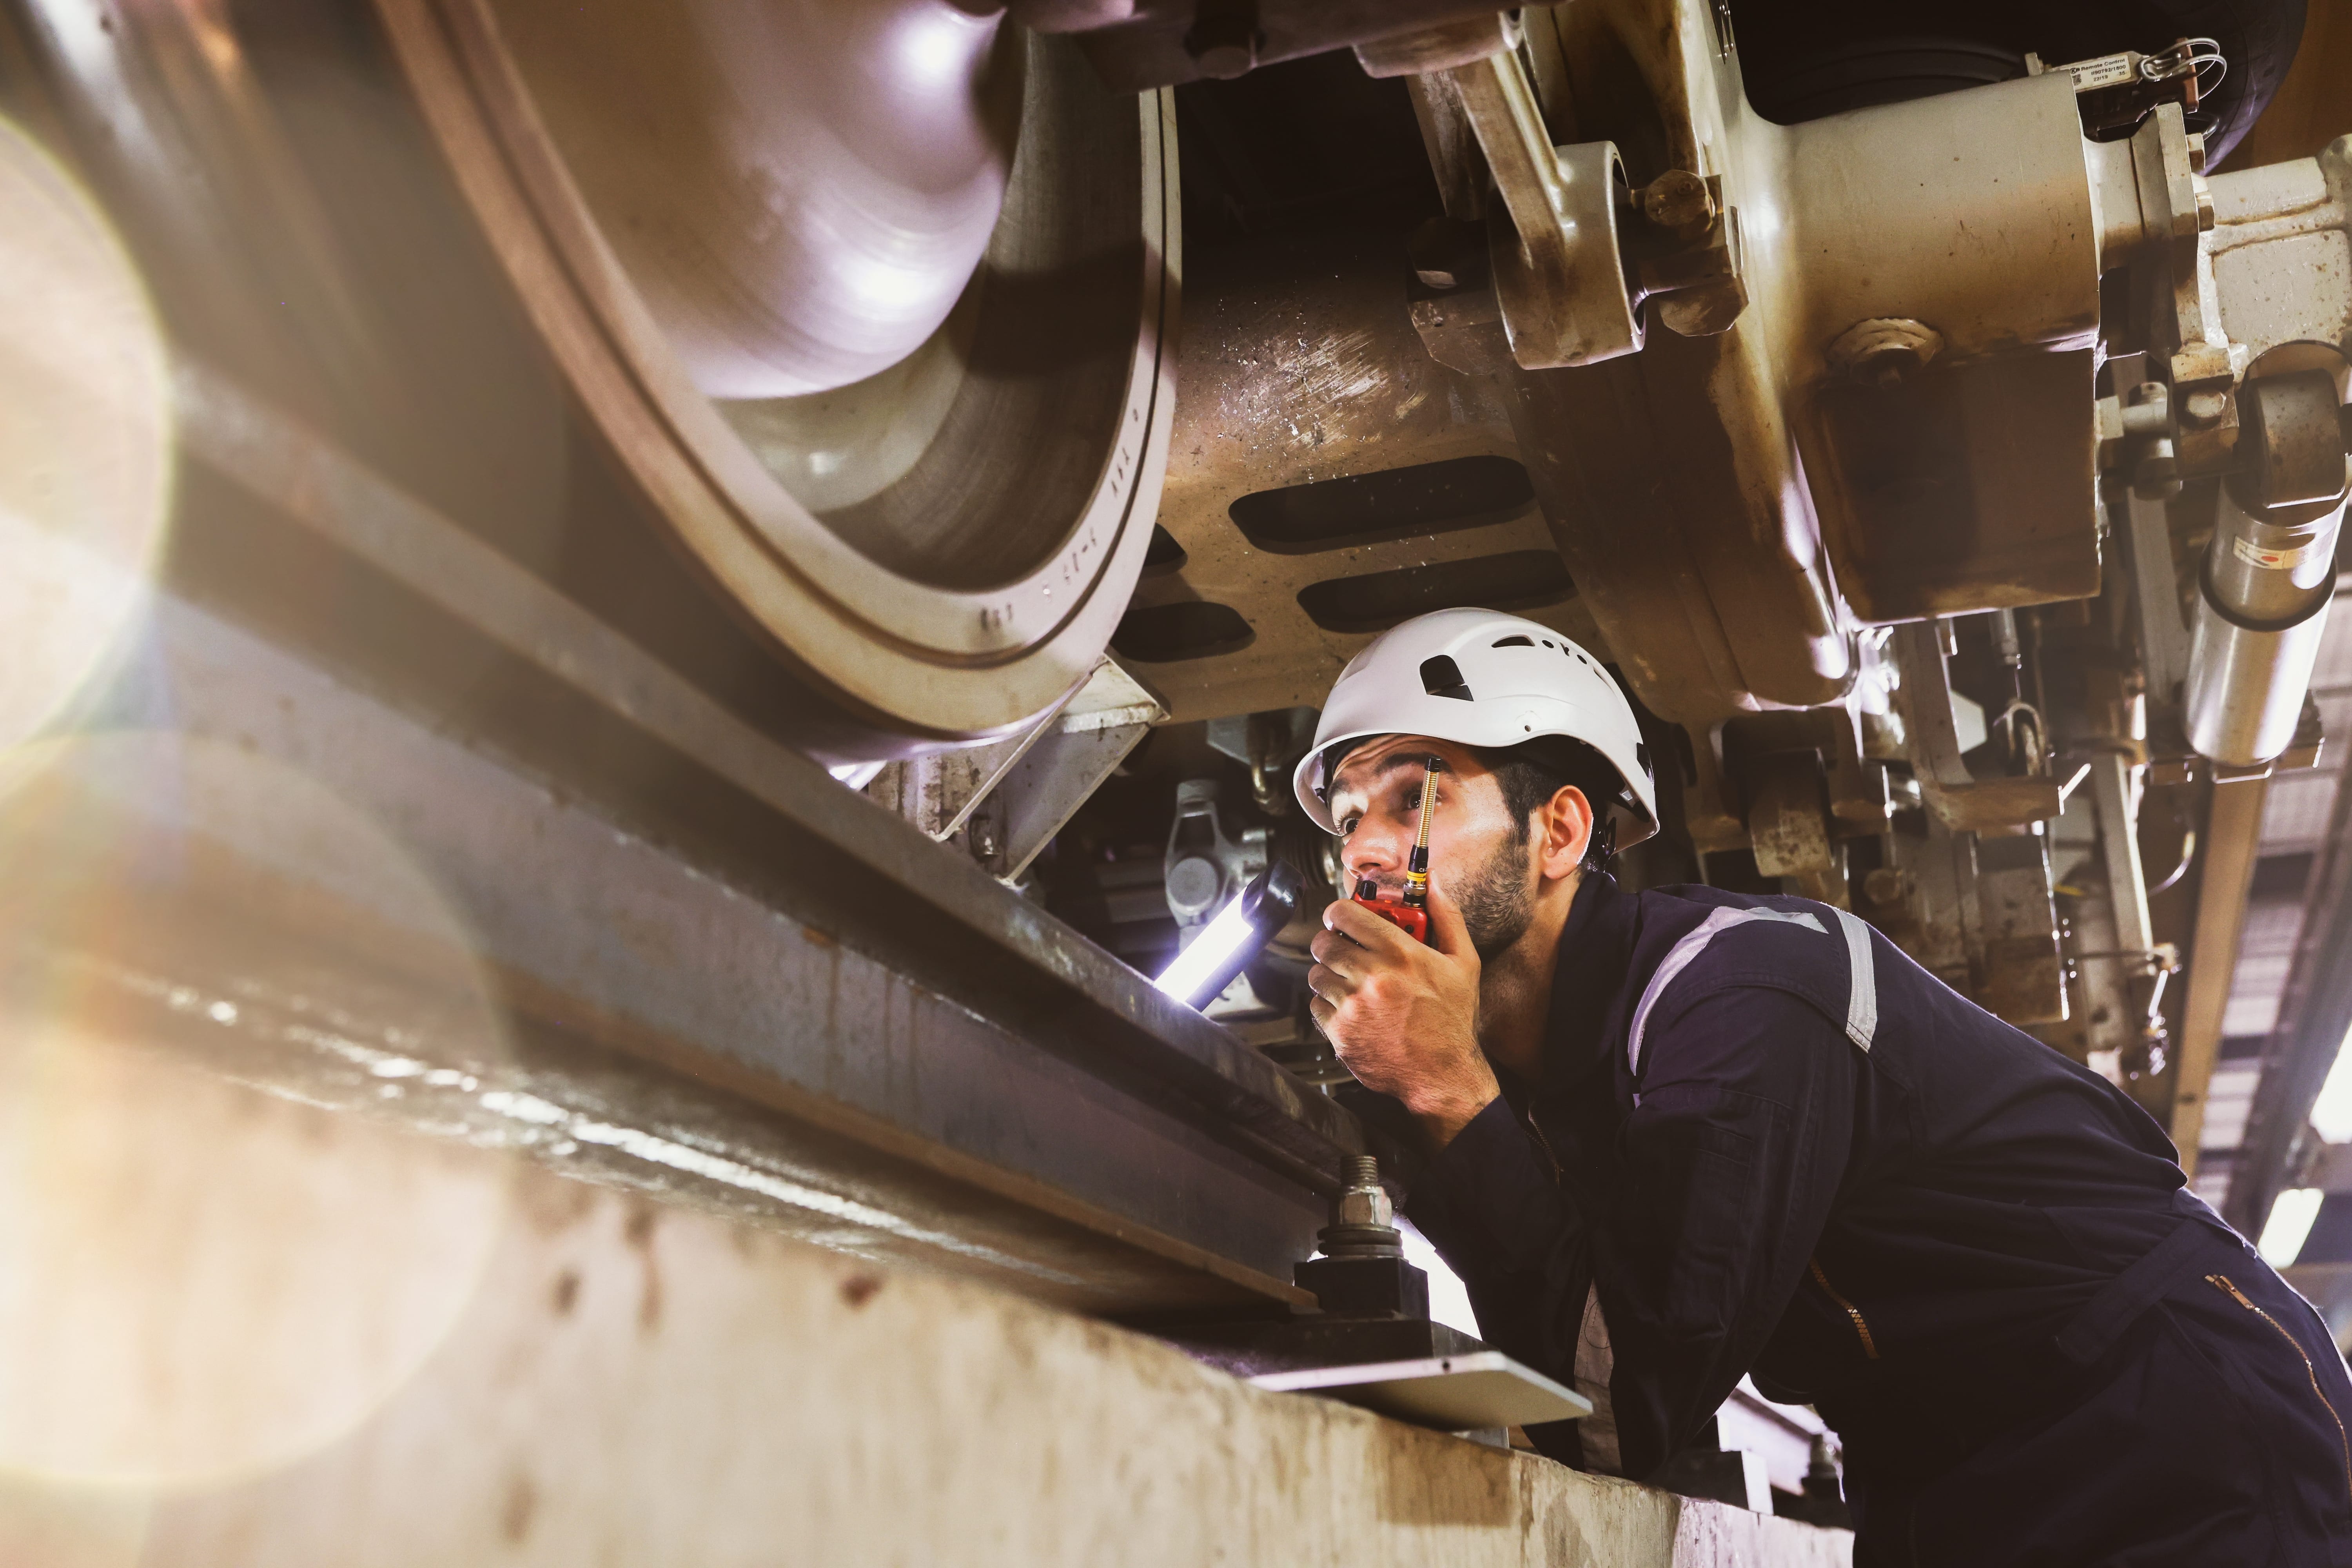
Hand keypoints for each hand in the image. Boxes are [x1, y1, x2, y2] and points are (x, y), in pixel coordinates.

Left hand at [1307, 881, 1498, 1148]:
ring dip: (1329, 973)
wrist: (1442, 1076)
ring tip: (1351, 980)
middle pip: (1323, 942)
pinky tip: (1351, 1008)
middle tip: (1344, 949)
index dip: (1339, 912)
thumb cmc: (1453, 1020)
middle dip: (1331, 941)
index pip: (1345, 913)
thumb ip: (1447, 917)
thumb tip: (1433, 883)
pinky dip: (1327, 1004)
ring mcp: (1352, 1006)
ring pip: (1315, 973)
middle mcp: (1372, 977)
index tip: (1343, 918)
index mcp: (1400, 953)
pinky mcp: (1339, 1033)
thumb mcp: (1464, 962)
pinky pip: (1314, 1005)